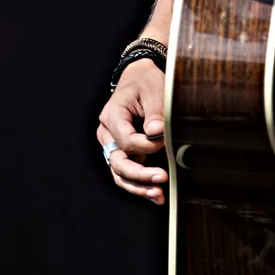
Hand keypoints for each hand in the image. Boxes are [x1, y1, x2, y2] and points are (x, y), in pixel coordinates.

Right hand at [96, 58, 168, 204]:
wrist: (139, 78)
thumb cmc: (145, 82)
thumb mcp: (153, 89)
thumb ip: (155, 111)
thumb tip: (156, 132)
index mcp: (112, 116)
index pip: (127, 140)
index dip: (148, 145)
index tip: (166, 142)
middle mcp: (107, 134)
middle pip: (118, 162)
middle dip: (140, 174)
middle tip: (162, 178)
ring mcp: (113, 146)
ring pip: (120, 174)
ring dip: (139, 187)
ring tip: (159, 195)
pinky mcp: (123, 153)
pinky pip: (127, 174)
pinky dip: (140, 185)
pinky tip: (157, 195)